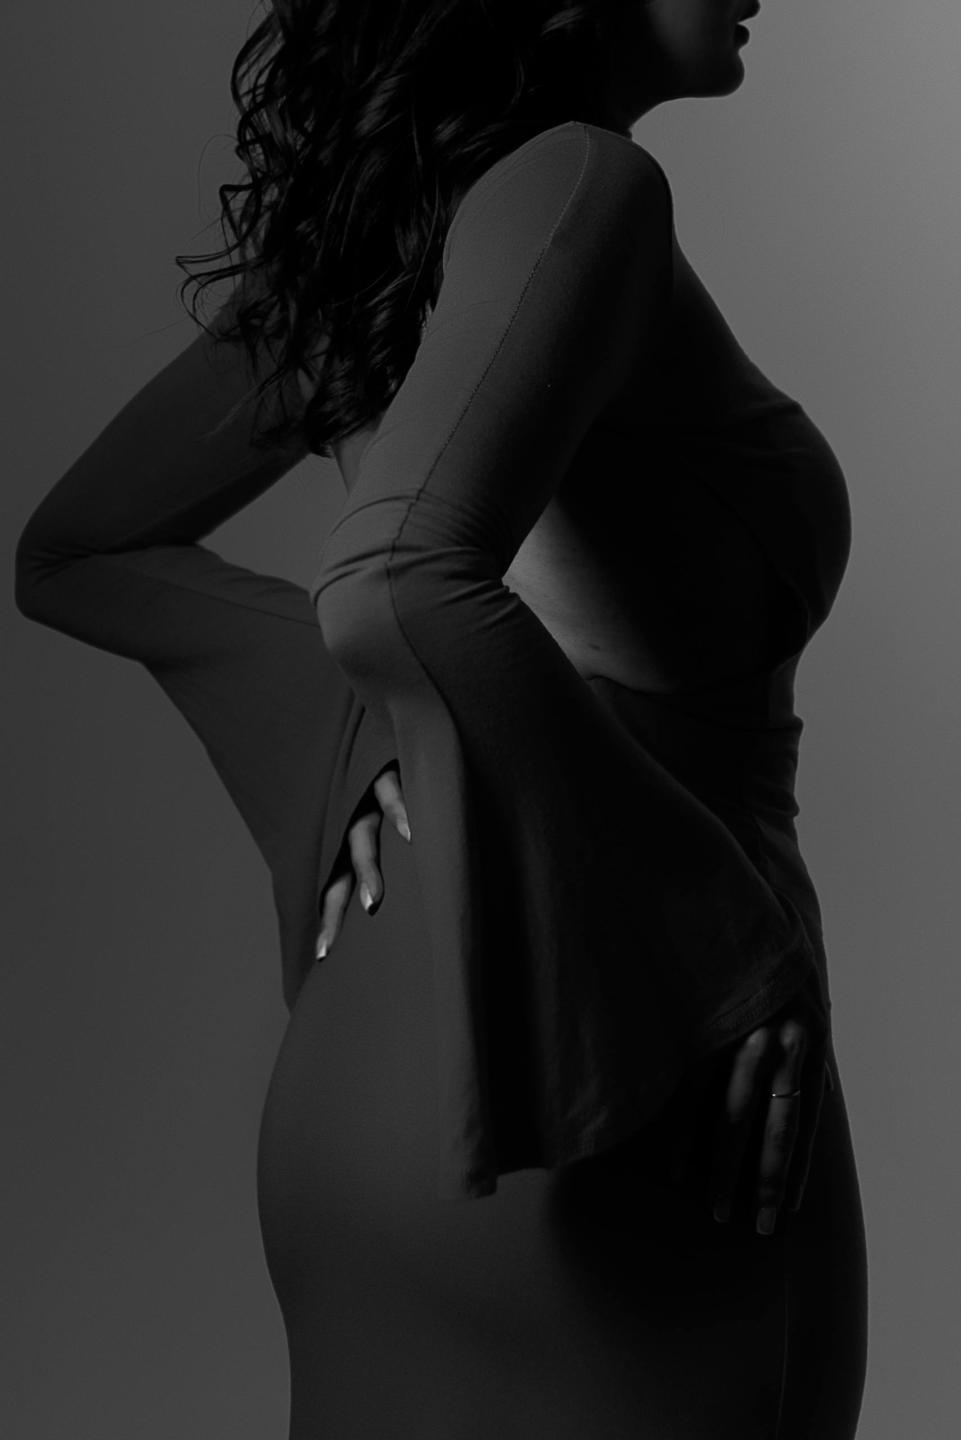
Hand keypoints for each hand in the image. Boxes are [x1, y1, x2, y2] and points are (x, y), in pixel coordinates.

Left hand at [315, 765, 409, 958]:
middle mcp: (353, 812)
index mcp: (349, 825)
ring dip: (368, 869)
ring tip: (373, 903)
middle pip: (338, 867)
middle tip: (329, 947)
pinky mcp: (389, 763)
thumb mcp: (375, 795)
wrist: (379, 698)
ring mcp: (368, 790)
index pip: (333, 878)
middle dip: (335, 905)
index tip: (321, 956)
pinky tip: (413, 835)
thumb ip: (383, 836)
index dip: (328, 916)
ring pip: (363, 835)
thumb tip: (395, 887)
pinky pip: (394, 791)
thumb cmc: (383, 758)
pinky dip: (402, 812)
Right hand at [666, 968, 831, 1235]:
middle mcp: (778, 1040)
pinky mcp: (697, 1028)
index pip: (805, 1118)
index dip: (795, 1166)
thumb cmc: (765, 947)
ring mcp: (735, 1036)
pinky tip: (679, 1168)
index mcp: (809, 1035)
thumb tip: (818, 1089)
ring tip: (717, 1209)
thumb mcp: (800, 990)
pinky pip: (690, 1094)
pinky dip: (684, 1135)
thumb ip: (804, 1043)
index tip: (786, 1208)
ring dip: (723, 1170)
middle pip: (773, 1128)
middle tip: (758, 1227)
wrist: (726, 894)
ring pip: (731, 1118)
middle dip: (764, 1182)